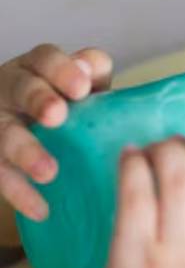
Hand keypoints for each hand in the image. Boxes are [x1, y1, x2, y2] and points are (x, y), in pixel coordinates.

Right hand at [0, 44, 112, 220]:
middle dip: (37, 99)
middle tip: (56, 115)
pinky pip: (0, 173)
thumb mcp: (84, 90)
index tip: (82, 88)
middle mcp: (11, 89)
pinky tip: (41, 209)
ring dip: (24, 151)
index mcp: (38, 68)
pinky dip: (19, 192)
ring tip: (49, 172)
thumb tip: (91, 68)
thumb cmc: (72, 111)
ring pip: (3, 133)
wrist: (39, 146)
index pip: (45, 58)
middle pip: (19, 88)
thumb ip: (92, 76)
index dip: (61, 70)